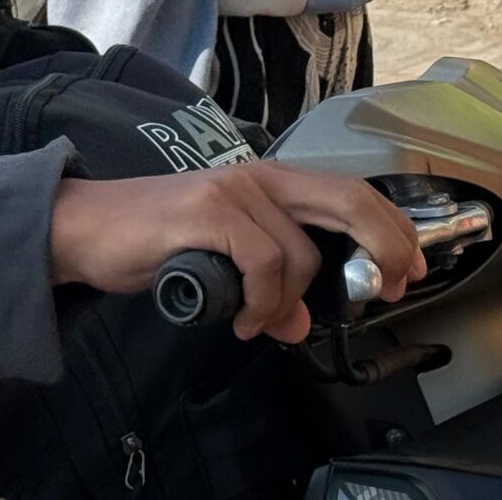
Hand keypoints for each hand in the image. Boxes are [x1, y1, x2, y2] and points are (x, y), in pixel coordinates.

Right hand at [48, 162, 424, 343]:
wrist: (89, 228)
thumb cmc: (157, 241)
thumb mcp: (226, 262)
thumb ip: (269, 286)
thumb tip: (297, 325)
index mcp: (272, 181)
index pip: (352, 191)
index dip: (392, 227)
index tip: (413, 265)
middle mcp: (260, 176)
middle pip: (349, 200)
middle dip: (383, 246)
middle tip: (388, 287)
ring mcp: (235, 191)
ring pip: (300, 252)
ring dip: (287, 304)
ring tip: (258, 322)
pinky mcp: (208, 212)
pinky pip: (262, 263)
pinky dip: (260, 303)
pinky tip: (241, 320)